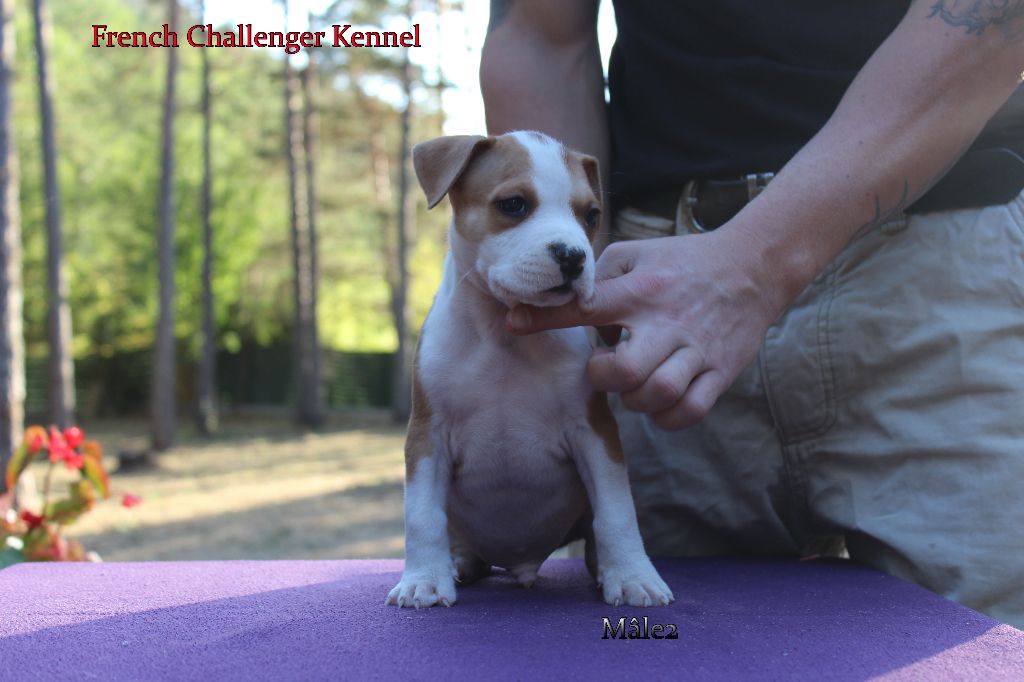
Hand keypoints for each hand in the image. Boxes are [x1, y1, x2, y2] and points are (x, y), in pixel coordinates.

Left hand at [506, 231, 784, 429]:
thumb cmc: (684, 261)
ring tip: (637, 384)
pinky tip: (661, 403)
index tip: (514, 323)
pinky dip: (667, 417)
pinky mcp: (721, 371)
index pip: (584, 307)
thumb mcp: (637, 253)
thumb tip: (562, 297)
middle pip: (622, 371)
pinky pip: (689, 411)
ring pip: (656, 395)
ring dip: (636, 400)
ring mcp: (696, 350)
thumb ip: (600, 276)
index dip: (543, 318)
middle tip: (607, 369)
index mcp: (640, 291)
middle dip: (603, 378)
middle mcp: (666, 322)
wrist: (753, 265)